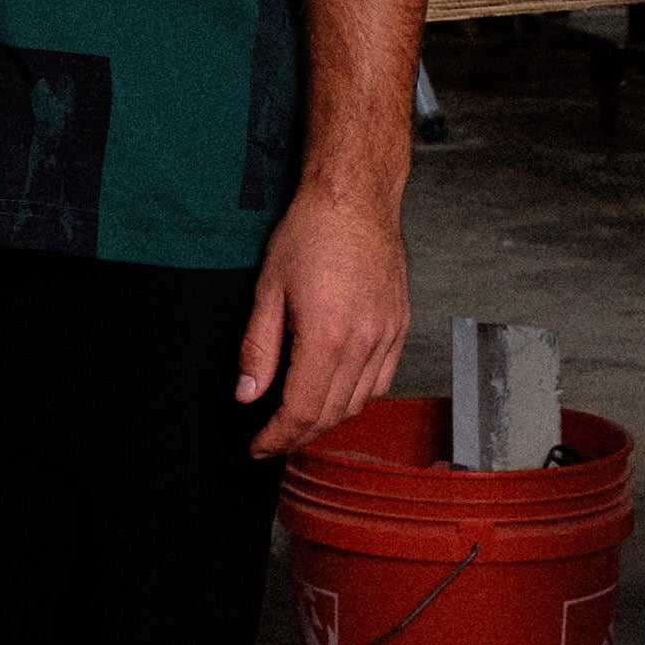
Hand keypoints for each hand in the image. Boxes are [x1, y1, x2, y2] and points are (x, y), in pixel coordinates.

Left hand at [235, 182, 409, 457]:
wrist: (354, 198)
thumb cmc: (309, 232)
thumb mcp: (268, 286)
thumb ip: (256, 347)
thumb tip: (246, 395)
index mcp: (327, 335)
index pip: (302, 410)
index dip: (277, 436)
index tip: (258, 445)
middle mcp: (364, 342)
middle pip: (331, 414)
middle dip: (298, 435)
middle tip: (272, 438)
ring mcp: (387, 336)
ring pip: (358, 403)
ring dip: (327, 420)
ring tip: (298, 420)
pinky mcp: (399, 327)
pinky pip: (381, 382)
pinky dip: (356, 397)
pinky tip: (335, 392)